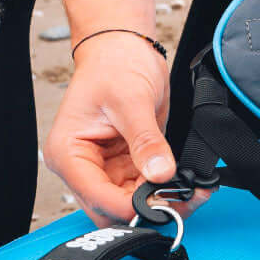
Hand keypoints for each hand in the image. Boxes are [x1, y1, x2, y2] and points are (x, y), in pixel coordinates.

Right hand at [44, 32, 187, 226]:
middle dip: (146, 209)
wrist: (125, 49)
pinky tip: (187, 183)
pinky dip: (165, 190)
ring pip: (130, 205)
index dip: (129, 206)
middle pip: (110, 210)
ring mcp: (104, 168)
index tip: (162, 203)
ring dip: (160, 203)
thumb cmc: (114, 66)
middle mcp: (82, 167)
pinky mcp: (126, 166)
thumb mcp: (131, 101)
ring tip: (192, 191)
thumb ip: (145, 140)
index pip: (95, 196)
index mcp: (68, 153)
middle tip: (183, 201)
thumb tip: (159, 172)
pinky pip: (144, 189)